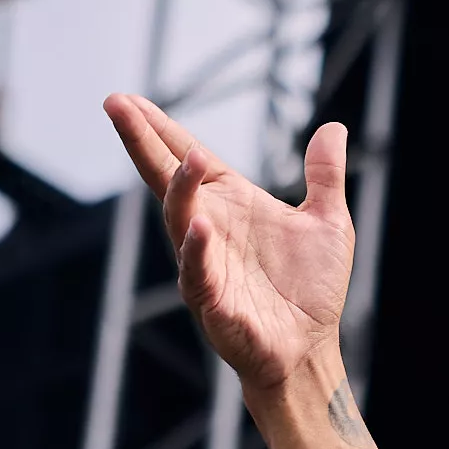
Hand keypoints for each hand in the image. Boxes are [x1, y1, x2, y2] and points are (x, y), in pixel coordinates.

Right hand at [105, 95, 353, 392]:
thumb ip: (324, 175)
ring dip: (180, 191)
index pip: (189, 158)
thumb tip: (332, 127)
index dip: (161, 130)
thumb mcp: (328, 222)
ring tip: (185, 160)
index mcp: (233, 205)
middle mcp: (210, 229)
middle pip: (167, 178)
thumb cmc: (312, 290)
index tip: (129, 100)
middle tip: (115, 105)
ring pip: (180, 221)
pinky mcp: (213, 303)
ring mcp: (206, 265)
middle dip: (141, 142)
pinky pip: (198, 273)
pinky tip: (201, 226)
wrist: (311, 349)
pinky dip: (198, 250)